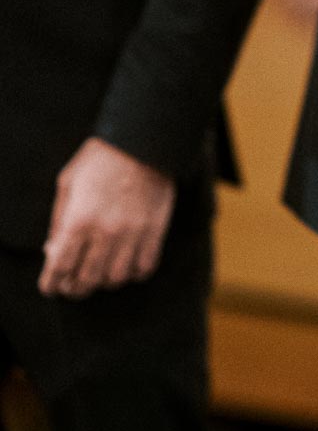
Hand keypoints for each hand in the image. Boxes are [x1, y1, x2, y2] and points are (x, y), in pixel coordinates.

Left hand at [41, 139, 176, 298]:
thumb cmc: (100, 159)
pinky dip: (133, 274)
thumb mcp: (68, 182)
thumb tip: (53, 249)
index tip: (50, 288)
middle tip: (72, 286)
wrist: (143, 141)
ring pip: (116, 279)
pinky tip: (126, 265)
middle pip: (87, 280)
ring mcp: (133, 234)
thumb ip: (59, 219)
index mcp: (79, 219)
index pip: (60, 267)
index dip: (51, 284)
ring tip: (99, 274)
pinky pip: (144, 268)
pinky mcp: (155, 231)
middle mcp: (105, 232)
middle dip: (75, 289)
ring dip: (103, 282)